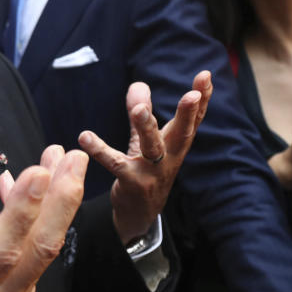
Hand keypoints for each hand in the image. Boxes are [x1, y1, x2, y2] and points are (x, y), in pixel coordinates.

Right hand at [0, 148, 87, 291]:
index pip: (0, 253)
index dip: (21, 213)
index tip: (38, 173)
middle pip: (41, 247)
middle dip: (61, 198)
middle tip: (73, 157)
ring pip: (45, 248)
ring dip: (59, 203)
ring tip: (65, 160)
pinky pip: (35, 251)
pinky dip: (38, 216)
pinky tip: (27, 184)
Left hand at [78, 70, 211, 243]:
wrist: (139, 215)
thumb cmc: (147, 172)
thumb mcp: (147, 141)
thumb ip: (143, 112)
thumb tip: (138, 84)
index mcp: (176, 145)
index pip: (193, 119)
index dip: (201, 98)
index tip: (206, 75)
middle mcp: (169, 158)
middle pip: (182, 133)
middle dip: (188, 114)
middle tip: (191, 95)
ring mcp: (152, 173)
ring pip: (152, 148)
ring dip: (146, 127)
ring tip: (138, 109)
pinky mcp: (131, 183)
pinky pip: (115, 164)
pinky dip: (100, 150)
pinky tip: (85, 137)